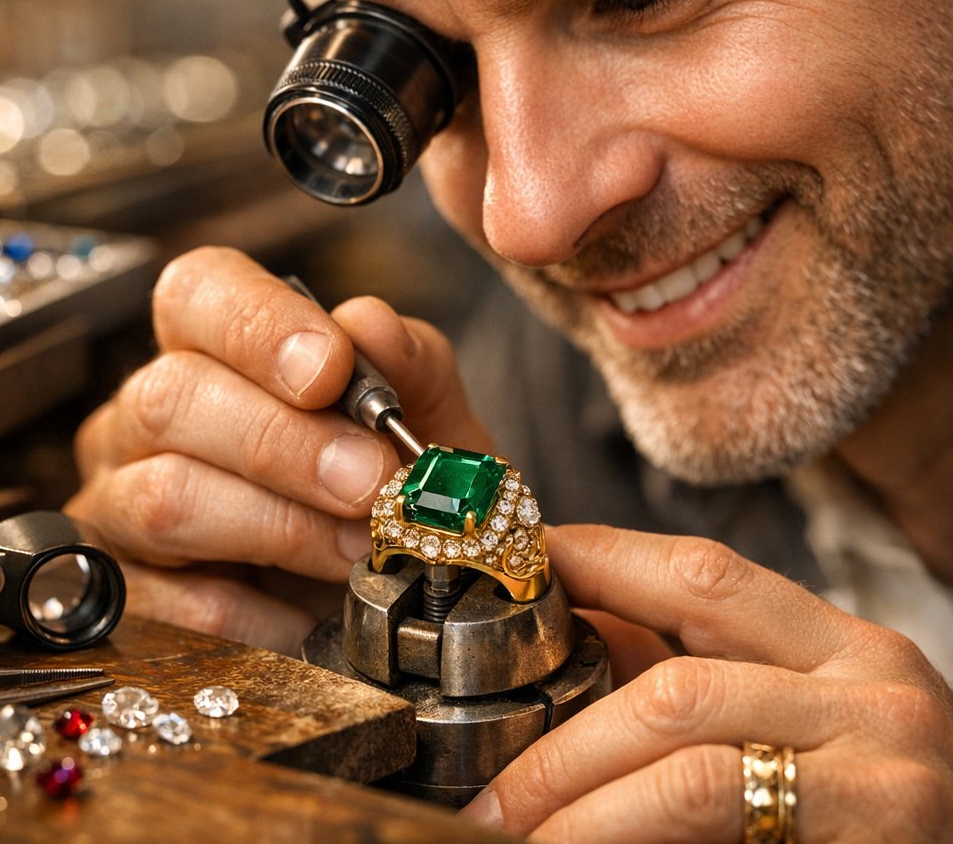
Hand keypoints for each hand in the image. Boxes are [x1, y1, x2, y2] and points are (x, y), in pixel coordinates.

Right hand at [66, 246, 490, 654]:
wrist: (399, 577)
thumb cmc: (392, 480)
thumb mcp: (425, 417)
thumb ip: (408, 362)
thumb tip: (369, 325)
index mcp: (210, 347)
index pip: (197, 293)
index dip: (258, 325)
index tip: (331, 370)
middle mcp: (147, 416)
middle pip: (173, 397)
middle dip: (285, 443)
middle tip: (370, 481)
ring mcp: (121, 503)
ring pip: (167, 499)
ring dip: (284, 527)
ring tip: (359, 546)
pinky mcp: (129, 595)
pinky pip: (182, 603)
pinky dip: (266, 615)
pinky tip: (315, 610)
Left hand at [462, 524, 952, 841]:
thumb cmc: (873, 799)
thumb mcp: (799, 713)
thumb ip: (698, 673)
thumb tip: (573, 629)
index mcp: (844, 647)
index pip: (701, 571)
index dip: (596, 562)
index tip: (517, 571)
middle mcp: (874, 696)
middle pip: (676, 687)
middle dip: (563, 747)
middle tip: (489, 799)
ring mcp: (886, 779)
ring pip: (687, 775)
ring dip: (583, 810)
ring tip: (514, 836)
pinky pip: (717, 839)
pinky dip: (631, 843)